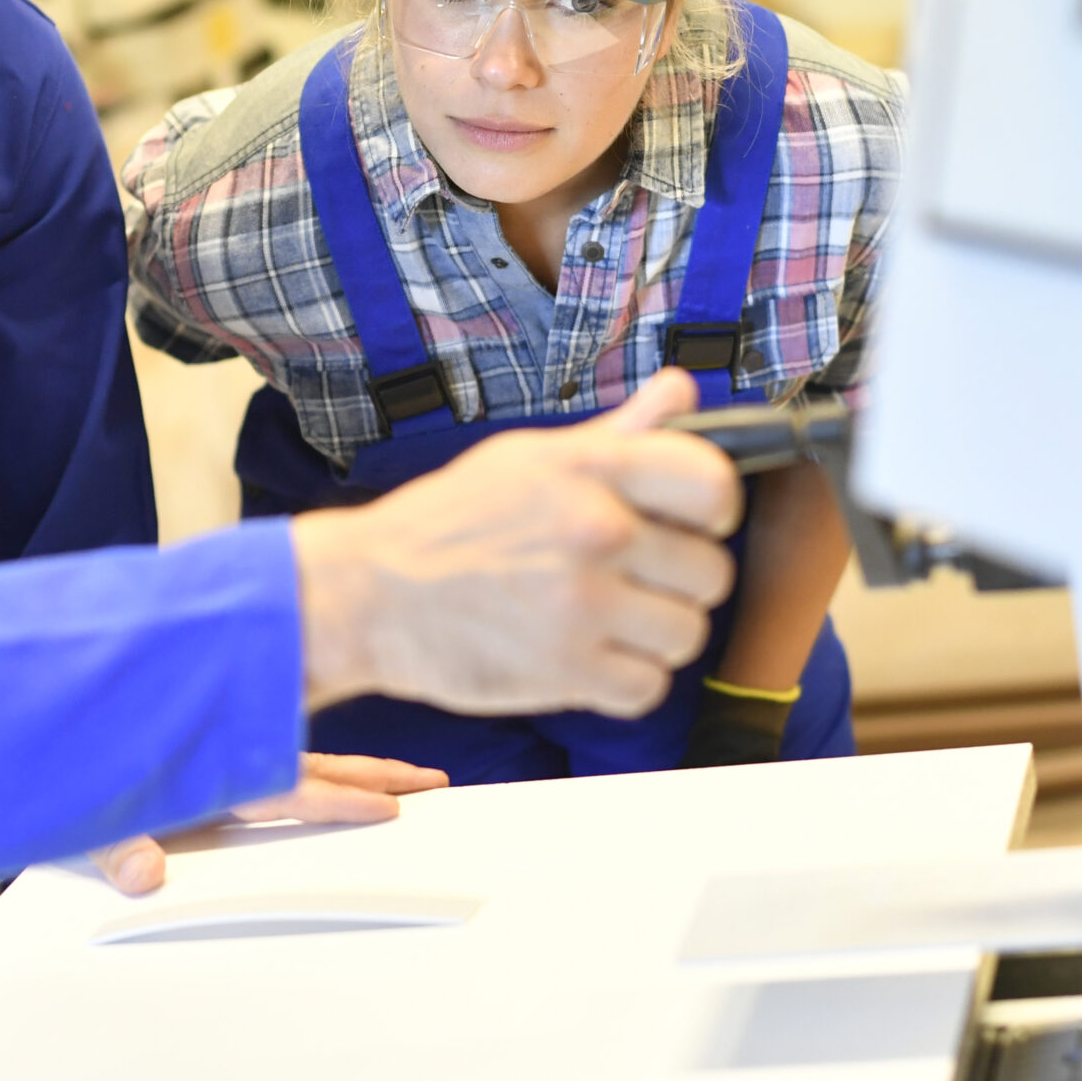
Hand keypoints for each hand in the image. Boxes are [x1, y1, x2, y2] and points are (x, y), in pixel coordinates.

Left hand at [88, 752, 449, 893]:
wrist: (32, 723)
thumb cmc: (61, 768)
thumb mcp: (84, 820)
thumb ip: (116, 845)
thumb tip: (148, 874)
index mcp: (210, 773)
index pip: (291, 790)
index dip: (342, 802)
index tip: (392, 808)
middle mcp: (225, 758)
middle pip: (318, 766)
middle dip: (378, 775)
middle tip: (433, 782)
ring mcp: (222, 754)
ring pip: (305, 756)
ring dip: (354, 768)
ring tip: (405, 778)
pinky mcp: (210, 756)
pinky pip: (276, 756)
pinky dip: (315, 764)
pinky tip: (330, 772)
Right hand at [293, 369, 737, 716]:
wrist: (368, 594)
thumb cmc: (450, 523)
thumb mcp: (529, 458)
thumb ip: (617, 433)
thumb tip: (681, 391)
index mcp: (589, 470)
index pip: (713, 483)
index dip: (713, 510)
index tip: (690, 524)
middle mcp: (594, 532)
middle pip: (711, 573)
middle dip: (679, 582)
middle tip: (632, 581)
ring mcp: (583, 605)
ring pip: (687, 636)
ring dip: (656, 636)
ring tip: (609, 621)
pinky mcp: (567, 672)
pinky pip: (649, 690)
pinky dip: (625, 682)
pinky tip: (590, 657)